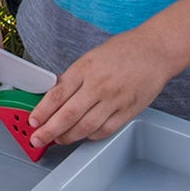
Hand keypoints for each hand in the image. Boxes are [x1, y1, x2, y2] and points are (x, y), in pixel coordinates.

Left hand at [28, 31, 173, 147]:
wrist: (156, 51)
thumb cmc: (123, 51)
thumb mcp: (90, 57)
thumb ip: (73, 78)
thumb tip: (53, 97)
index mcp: (84, 69)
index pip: (57, 95)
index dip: (42, 111)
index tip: (33, 121)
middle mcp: (98, 85)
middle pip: (68, 114)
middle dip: (49, 131)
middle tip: (38, 139)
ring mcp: (114, 100)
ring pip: (86, 126)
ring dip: (68, 137)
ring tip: (59, 139)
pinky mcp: (129, 111)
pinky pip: (106, 130)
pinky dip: (91, 136)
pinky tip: (83, 135)